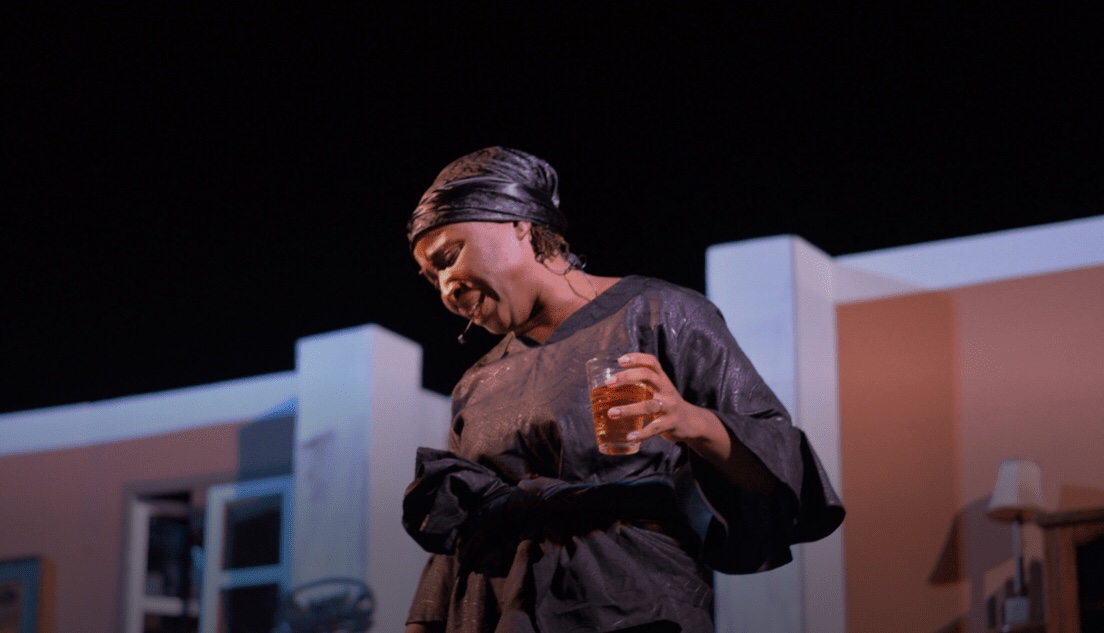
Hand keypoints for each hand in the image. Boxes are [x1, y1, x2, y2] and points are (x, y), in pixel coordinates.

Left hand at [604, 353, 779, 492]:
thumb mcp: (659, 390)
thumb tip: (611, 383)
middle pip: (648, 376)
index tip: (620, 360)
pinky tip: (630, 436)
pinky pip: (655, 428)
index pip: (651, 362)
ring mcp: (670, 406)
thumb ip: (642, 385)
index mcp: (662, 379)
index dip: (636, 358)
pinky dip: (641, 433)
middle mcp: (667, 389)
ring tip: (611, 413)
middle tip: (608, 384)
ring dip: (628, 410)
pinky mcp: (671, 423)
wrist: (691, 422)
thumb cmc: (667, 404)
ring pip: (649, 405)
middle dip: (627, 377)